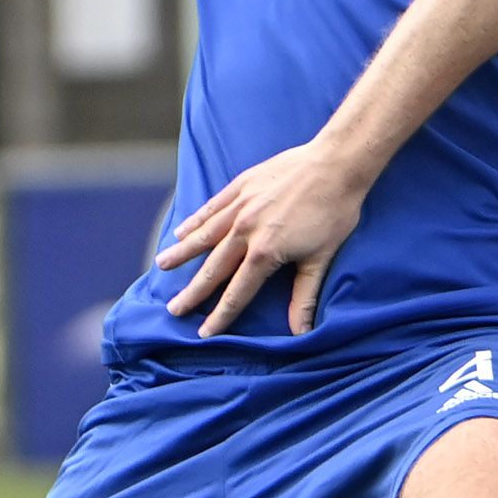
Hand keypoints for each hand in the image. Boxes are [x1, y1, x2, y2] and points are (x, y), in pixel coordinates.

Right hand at [154, 143, 367, 335]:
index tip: (204, 333)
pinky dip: (195, 221)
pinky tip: (181, 232)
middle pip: (213, 269)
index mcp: (264, 253)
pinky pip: (211, 208)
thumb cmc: (334, 212)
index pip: (237, 293)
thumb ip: (305, 295)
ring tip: (162, 266)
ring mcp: (240, 206)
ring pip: (203, 236)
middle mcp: (245, 231)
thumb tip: (301, 331)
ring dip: (182, 253)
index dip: (220, 315)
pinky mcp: (241, 186)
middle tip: (173, 309)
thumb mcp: (321, 258)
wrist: (335, 164)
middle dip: (193, 292)